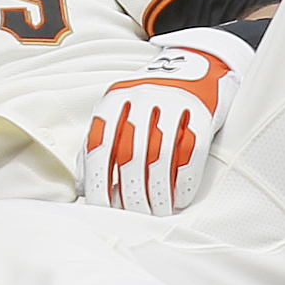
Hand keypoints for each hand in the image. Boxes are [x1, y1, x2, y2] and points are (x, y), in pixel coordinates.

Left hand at [77, 27, 254, 214]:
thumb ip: (100, 144)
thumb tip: (83, 186)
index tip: (103, 209)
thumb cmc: (150, 104)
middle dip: (131, 193)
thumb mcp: (120, 113)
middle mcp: (141, 97)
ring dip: (158, 192)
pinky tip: (179, 199)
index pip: (100, 147)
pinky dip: (183, 181)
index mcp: (114, 99)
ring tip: (157, 213)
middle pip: (130, 155)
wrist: (195, 67)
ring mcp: (172, 102)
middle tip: (134, 216)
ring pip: (160, 157)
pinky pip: (191, 152)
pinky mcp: (201, 112)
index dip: (100, 182)